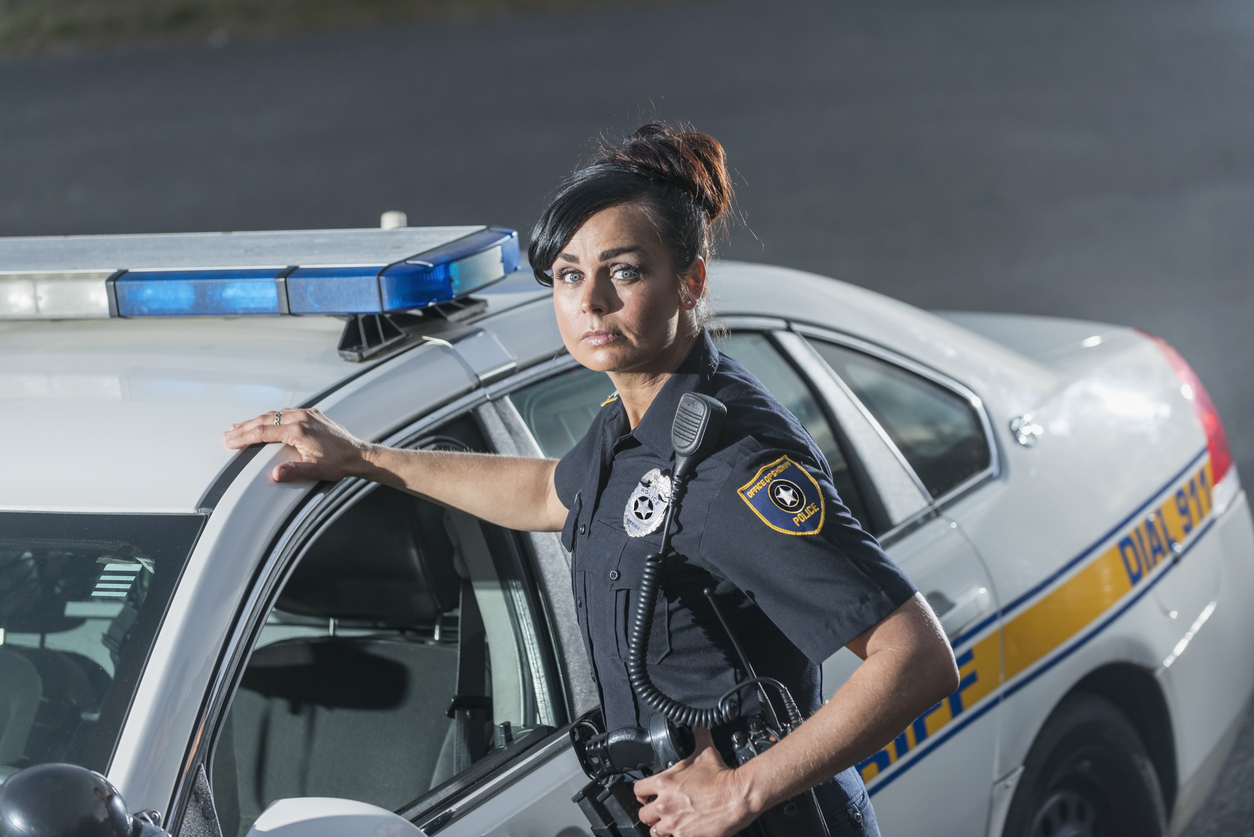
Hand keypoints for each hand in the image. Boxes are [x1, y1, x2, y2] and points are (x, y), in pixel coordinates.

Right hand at [223, 408, 374, 482]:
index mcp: (299, 430)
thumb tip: (276, 474)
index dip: (244, 436)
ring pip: (275, 414)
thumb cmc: (339, 462)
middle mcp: (302, 418)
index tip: (230, 440)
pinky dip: (272, 417)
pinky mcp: (313, 415)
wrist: (359, 454)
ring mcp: (307, 414)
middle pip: (265, 420)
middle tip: (228, 434)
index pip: (264, 432)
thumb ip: (294, 471)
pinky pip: (286, 412)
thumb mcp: (316, 470)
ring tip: (240, 427)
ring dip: (256, 420)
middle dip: (244, 427)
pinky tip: (266, 420)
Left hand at [634, 728, 755, 836]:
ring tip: (667, 823)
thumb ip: (698, 737)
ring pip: (653, 830)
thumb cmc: (722, 777)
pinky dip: (674, 836)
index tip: (647, 794)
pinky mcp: (685, 836)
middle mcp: (665, 804)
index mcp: (665, 782)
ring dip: (659, 827)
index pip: (638, 789)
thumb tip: (697, 727)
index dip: (642, 792)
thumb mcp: (706, 752)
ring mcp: (674, 823)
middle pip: (642, 813)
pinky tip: (680, 831)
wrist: (738, 796)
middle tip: (657, 810)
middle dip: (649, 811)